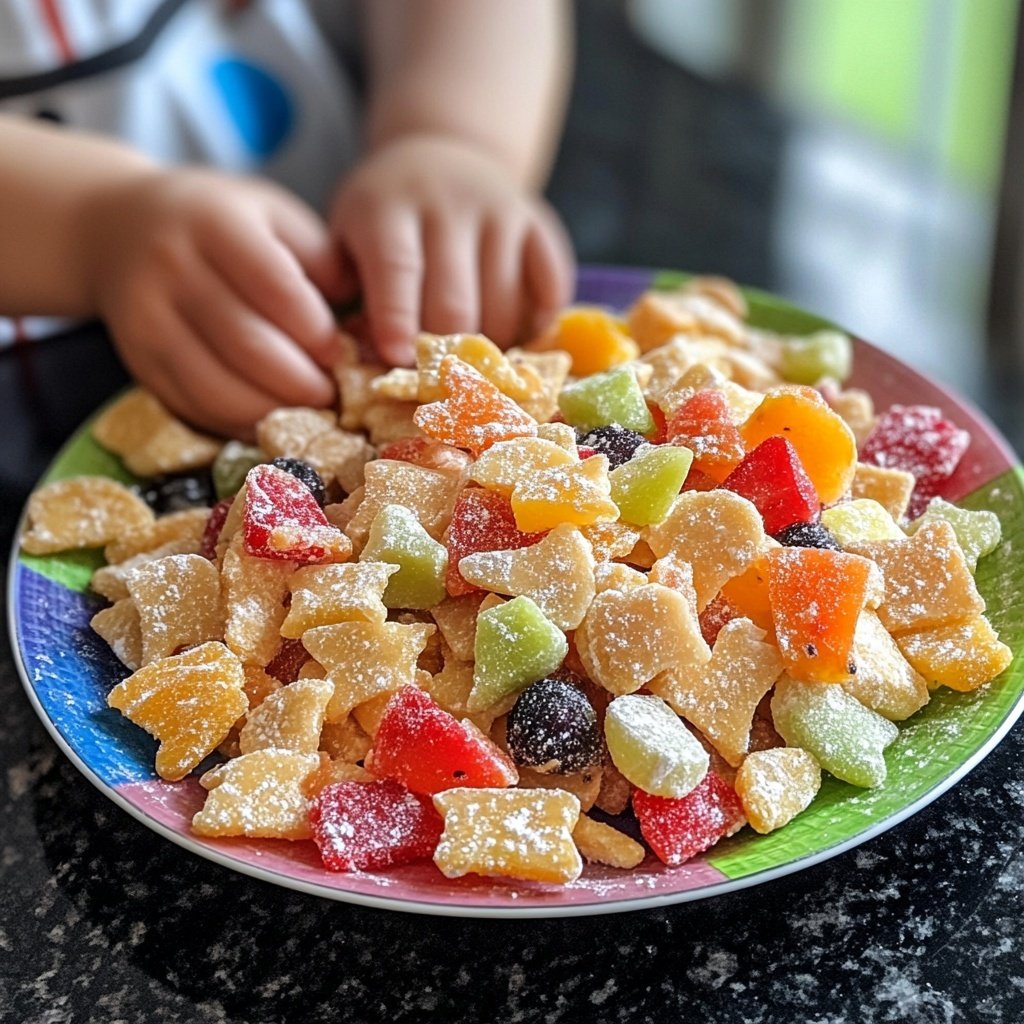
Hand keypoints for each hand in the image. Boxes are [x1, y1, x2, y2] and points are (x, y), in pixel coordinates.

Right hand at [81, 168, 345, 436]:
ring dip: (275, 411)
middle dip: (303, 382)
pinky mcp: (138, 361)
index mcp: (216, 223)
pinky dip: (240, 423)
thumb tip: (370, 325)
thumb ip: (324, 261)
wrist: (120, 227)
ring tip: (308, 412)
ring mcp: (146, 319)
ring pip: (218, 387)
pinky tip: (272, 420)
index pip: (276, 288)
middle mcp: (172, 268)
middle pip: (248, 345)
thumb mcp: (276, 218)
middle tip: (336, 396)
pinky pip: (194, 407)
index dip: (317, 331)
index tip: (344, 354)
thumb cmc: (223, 224)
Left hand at [329, 135, 573, 364]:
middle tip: (435, 378)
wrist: (439, 156)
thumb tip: (357, 350)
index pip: (397, 269)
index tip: (396, 360)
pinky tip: (516, 334)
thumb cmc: (384, 217)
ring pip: (505, 305)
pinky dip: (538, 323)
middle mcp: (449, 204)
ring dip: (490, 348)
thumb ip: (346, 287)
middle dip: (444, 352)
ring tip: (471, 360)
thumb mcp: (347, 235)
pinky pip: (551, 288)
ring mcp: (501, 213)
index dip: (397, 319)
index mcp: (389, 208)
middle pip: (455, 300)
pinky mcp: (539, 224)